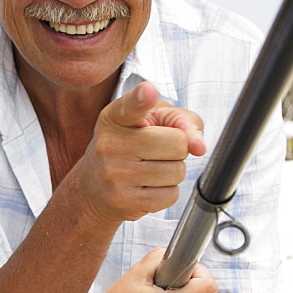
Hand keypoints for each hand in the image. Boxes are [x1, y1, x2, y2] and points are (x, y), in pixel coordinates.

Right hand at [73, 81, 205, 223]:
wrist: (93, 188)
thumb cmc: (128, 147)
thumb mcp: (152, 121)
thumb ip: (182, 121)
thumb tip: (199, 147)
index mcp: (114, 118)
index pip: (130, 106)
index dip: (141, 98)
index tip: (147, 91)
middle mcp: (110, 144)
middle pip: (177, 143)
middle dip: (176, 148)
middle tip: (155, 152)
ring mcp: (115, 174)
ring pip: (177, 171)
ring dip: (172, 172)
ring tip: (148, 170)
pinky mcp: (124, 200)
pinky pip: (170, 195)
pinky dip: (165, 192)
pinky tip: (146, 187)